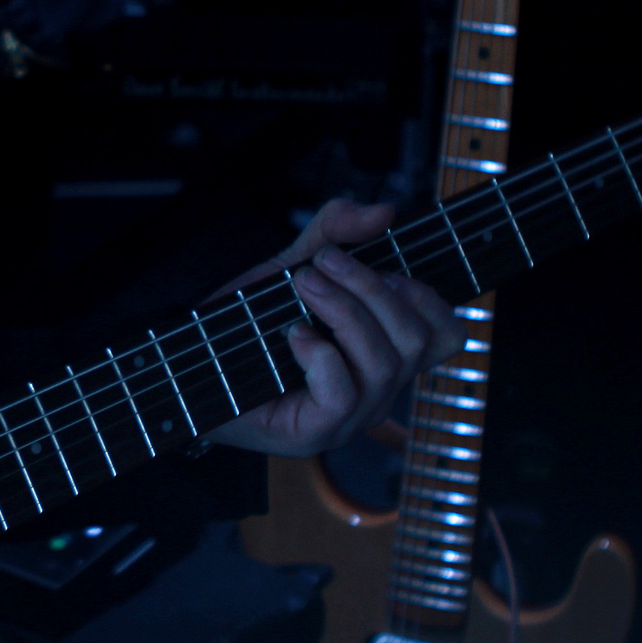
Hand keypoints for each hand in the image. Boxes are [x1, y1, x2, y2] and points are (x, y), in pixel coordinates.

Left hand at [205, 199, 463, 456]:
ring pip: (383, 364)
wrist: (194, 367)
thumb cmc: (251, 325)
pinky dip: (321, 355)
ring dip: (343, 311)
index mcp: (386, 354)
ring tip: (303, 285)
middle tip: (322, 263)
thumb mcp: (294, 264)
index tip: (384, 266)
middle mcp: (380, 390)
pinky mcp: (316, 431)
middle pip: (415, 340)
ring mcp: (352, 417)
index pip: (447, 335)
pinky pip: (343, 393)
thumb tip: (384, 211)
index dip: (428, 297)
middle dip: (370, 288)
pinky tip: (294, 336)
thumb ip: (335, 231)